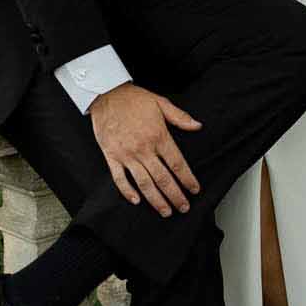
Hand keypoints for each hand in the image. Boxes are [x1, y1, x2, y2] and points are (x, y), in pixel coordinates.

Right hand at [89, 83, 201, 215]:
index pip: (177, 163)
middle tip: (184, 207)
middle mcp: (143, 149)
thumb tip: (198, 126)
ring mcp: (126, 154)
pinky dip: (127, 192)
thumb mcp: (160, 102)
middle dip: (175, 195)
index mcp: (158, 136)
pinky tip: (136, 201)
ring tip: (165, 211)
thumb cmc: (134, 98)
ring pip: (144, 183)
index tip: (194, 190)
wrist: (106, 93)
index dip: (188, 179)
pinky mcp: (111, 156)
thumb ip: (180, 117)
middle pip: (163, 178)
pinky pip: (119, 179)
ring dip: (156, 200)